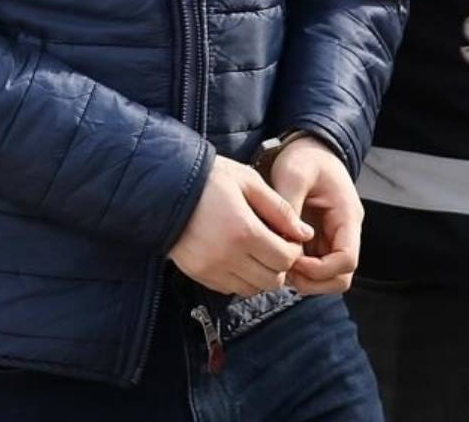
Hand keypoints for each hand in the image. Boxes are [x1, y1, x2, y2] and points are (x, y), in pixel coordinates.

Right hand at [169, 156, 314, 297]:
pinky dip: (241, 279)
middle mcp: (228, 255)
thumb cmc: (209, 179)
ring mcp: (211, 268)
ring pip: (252, 289)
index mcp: (244, 231)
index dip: (294, 251)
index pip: (285, 259)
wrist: (163, 188)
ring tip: (256, 252)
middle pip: (272, 280)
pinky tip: (238, 257)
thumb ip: (280, 209)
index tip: (288, 238)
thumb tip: (305, 234)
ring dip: (261, 274)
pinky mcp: (199, 274)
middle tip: (275, 246)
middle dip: (280, 265)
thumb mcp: (248, 182)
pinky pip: (230, 289)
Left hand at [267, 136, 364, 293]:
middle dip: (313, 281)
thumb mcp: (294, 174)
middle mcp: (344, 232)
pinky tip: (277, 257)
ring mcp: (332, 238)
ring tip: (278, 264)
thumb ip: (289, 205)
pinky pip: (314, 267)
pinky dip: (298, 270)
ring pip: (328, 277)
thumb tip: (283, 239)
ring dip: (305, 279)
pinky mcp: (319, 240)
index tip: (292, 259)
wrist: (308, 149)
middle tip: (284, 270)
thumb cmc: (304, 158)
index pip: (346, 260)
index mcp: (347, 217)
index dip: (320, 269)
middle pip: (340, 277)